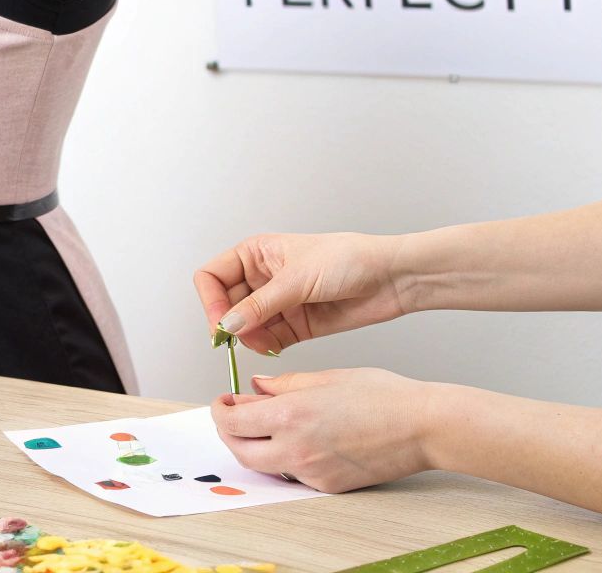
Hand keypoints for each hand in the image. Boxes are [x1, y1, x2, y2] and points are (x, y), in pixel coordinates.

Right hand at [194, 232, 407, 353]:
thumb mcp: (298, 279)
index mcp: (257, 253)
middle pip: (225, 305)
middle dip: (229, 324)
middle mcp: (263, 278)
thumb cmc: (349, 259)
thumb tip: (227, 325)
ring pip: (245, 327)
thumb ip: (259, 305)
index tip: (221, 323)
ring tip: (262, 342)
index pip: (213, 277)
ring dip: (248, 338)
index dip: (211, 300)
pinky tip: (273, 347)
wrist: (390, 279)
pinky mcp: (294, 325)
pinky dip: (264, 347)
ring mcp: (278, 303)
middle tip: (236, 339)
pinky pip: (266, 341)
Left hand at [210, 368, 437, 493]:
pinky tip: (299, 439)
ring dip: (254, 447)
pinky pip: (293, 474)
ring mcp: (311, 472)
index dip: (221, 411)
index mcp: (290, 416)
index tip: (224, 401)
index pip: (232, 421)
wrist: (421, 427)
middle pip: (239, 450)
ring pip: (264, 466)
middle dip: (229, 433)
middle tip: (233, 415)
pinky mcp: (327, 486)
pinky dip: (285, 457)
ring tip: (265, 426)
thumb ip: (283, 384)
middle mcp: (295, 449)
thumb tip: (256, 387)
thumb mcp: (326, 377)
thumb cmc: (382, 396)